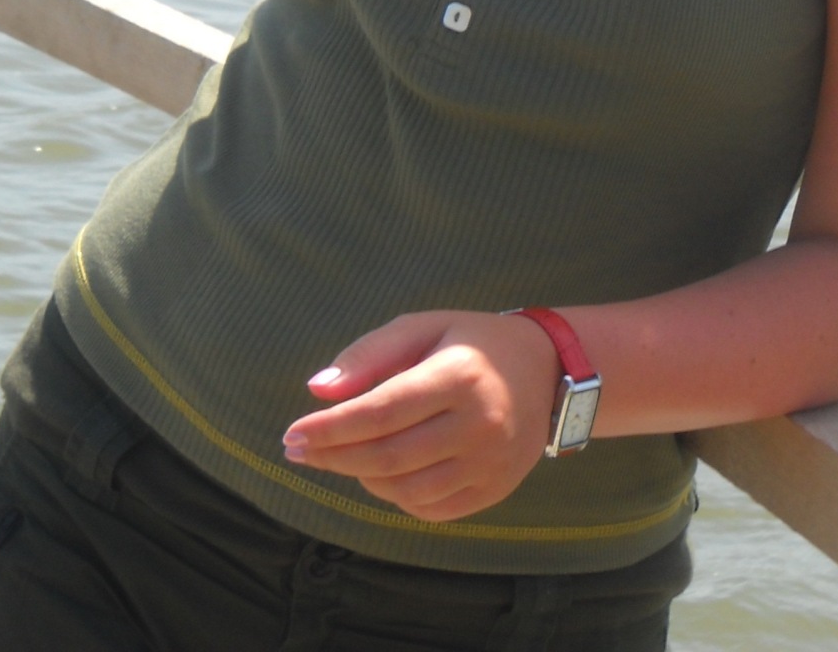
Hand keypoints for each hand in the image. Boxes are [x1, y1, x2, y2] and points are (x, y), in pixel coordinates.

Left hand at [281, 309, 560, 520]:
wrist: (546, 370)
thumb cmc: (470, 342)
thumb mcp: (423, 327)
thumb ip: (369, 355)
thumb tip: (317, 391)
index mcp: (459, 375)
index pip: (380, 412)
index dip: (329, 429)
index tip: (291, 435)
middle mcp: (480, 423)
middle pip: (387, 456)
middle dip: (333, 456)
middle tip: (298, 451)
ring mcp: (490, 463)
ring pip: (405, 490)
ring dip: (361, 477)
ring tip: (343, 456)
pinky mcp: (495, 490)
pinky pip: (429, 509)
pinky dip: (395, 495)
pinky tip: (381, 473)